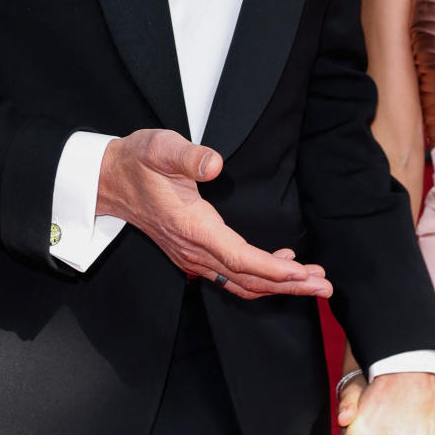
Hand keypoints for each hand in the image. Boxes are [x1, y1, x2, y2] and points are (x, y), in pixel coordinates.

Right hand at [97, 129, 331, 299]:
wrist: (109, 179)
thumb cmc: (138, 161)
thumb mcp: (160, 147)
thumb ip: (188, 156)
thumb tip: (214, 164)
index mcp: (192, 228)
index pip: (240, 258)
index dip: (273, 269)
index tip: (302, 273)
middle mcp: (194, 251)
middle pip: (248, 279)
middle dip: (289, 285)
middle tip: (325, 286)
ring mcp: (193, 257)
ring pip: (242, 283)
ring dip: (278, 286)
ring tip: (314, 282)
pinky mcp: (194, 256)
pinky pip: (231, 278)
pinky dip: (260, 279)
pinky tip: (284, 268)